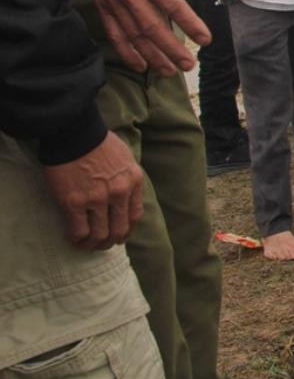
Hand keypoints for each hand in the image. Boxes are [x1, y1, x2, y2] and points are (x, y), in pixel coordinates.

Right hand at [42, 131, 143, 249]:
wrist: (75, 133)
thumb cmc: (99, 143)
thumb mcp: (126, 159)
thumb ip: (127, 179)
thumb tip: (124, 198)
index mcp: (133, 181)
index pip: (135, 216)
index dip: (126, 230)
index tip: (118, 235)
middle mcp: (119, 193)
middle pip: (119, 230)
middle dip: (109, 242)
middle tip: (100, 244)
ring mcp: (97, 199)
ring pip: (99, 235)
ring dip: (92, 245)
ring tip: (84, 244)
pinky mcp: (74, 202)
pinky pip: (79, 231)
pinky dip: (76, 239)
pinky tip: (72, 237)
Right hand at [72, 0, 223, 74]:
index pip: (173, 4)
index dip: (190, 23)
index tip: (205, 39)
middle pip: (152, 26)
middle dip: (171, 49)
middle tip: (188, 65)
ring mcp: (113, 0)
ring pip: (134, 34)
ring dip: (152, 56)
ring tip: (169, 72)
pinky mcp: (102, 6)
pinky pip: (114, 34)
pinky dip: (127, 52)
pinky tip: (141, 65)